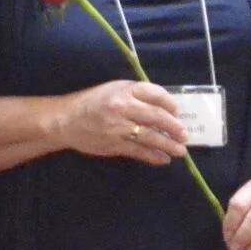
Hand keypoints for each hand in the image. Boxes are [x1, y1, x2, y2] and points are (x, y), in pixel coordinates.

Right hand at [59, 80, 187, 163]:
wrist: (66, 120)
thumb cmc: (93, 103)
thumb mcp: (114, 90)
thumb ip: (137, 96)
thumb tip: (165, 109)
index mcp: (125, 90)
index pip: (156, 94)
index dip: (171, 104)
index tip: (178, 113)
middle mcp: (123, 107)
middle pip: (157, 117)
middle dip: (174, 127)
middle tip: (184, 135)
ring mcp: (119, 127)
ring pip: (150, 137)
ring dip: (168, 145)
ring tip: (180, 151)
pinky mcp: (114, 144)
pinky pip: (139, 151)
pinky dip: (153, 156)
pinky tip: (163, 159)